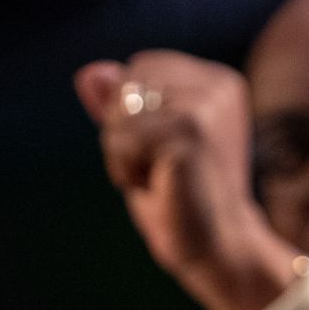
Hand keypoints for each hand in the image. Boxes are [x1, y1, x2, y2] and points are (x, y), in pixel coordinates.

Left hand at [74, 50, 299, 309]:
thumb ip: (119, 102)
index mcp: (218, 80)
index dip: (132, 111)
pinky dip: (124, 168)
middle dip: (123, 128)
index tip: (163, 147)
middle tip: (157, 164)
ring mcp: (207, 107)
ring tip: (157, 176)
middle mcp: (218, 85)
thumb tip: (89, 71)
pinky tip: (156, 185)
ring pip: (121, 110)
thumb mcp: (143, 139)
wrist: (215, 243)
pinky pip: (122, 138)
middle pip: (128, 83)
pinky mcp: (191, 134)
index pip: (142, 66)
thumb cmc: (178, 193)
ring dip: (122, 151)